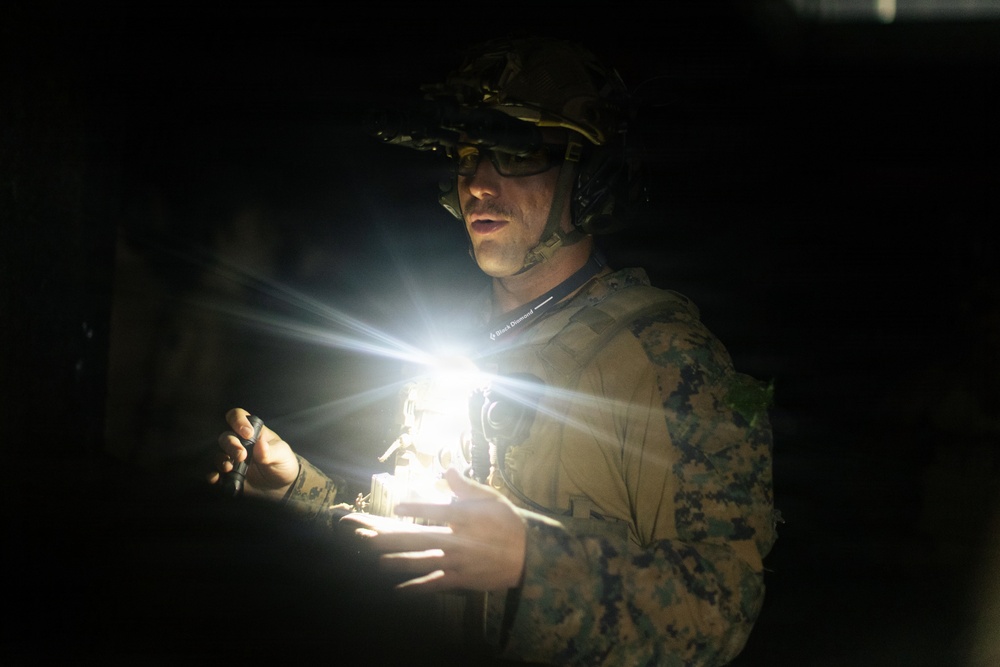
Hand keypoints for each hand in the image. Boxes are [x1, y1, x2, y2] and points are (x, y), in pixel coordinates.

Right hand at [206, 408, 298, 498]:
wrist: (281, 487)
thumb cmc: (282, 463)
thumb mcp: (282, 455)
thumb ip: (271, 451)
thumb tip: (261, 445)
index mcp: (252, 431)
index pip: (238, 416)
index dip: (238, 421)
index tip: (247, 434)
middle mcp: (239, 442)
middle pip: (225, 436)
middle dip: (230, 444)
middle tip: (241, 455)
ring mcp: (231, 458)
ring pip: (217, 452)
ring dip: (220, 459)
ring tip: (229, 468)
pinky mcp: (227, 474)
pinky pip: (213, 471)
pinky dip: (212, 474)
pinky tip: (216, 478)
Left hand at [342, 468, 526, 592]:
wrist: (528, 555)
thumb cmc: (507, 522)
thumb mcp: (491, 498)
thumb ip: (466, 486)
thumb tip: (447, 470)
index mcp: (466, 518)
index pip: (436, 511)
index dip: (416, 508)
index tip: (397, 506)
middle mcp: (458, 540)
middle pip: (419, 539)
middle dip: (391, 540)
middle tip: (367, 539)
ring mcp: (458, 562)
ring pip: (422, 563)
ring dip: (398, 563)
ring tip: (377, 562)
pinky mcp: (461, 580)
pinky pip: (435, 585)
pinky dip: (416, 589)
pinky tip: (398, 590)